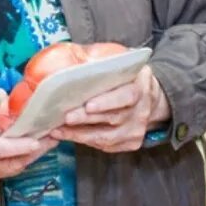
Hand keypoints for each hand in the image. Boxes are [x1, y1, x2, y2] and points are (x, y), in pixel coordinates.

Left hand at [49, 65, 169, 152]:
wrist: (148, 97)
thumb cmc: (125, 76)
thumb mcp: (118, 60)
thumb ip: (99, 59)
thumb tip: (72, 61)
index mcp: (140, 86)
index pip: (127, 96)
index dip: (107, 102)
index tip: (88, 105)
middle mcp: (142, 110)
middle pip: (113, 118)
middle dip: (86, 119)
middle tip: (65, 118)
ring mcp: (137, 129)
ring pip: (108, 137)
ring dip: (80, 135)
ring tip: (58, 130)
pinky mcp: (131, 143)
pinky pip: (107, 146)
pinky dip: (85, 141)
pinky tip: (67, 135)